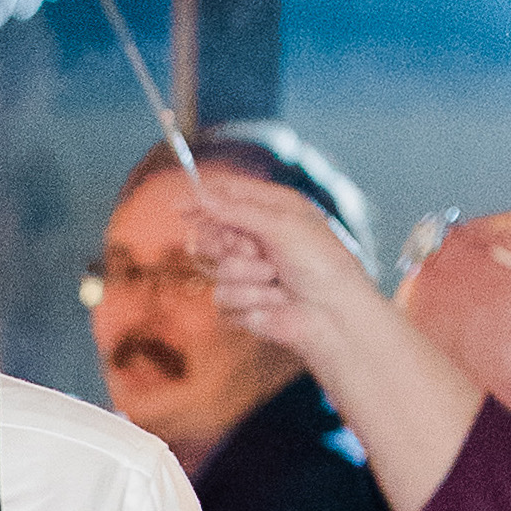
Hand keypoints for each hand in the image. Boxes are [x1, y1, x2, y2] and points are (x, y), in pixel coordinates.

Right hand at [179, 164, 385, 360]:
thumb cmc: (322, 264)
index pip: (226, 196)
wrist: (332, 315)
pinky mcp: (242, 303)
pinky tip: (274, 301)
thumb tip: (202, 195)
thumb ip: (238, 210)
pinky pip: (222, 298)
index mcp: (271, 210)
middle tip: (251, 249)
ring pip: (216, 269)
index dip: (201, 199)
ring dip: (247, 275)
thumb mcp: (282, 225)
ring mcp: (248, 273)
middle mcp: (256, 239)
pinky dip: (250, 299)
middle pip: (212, 232)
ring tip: (275, 279)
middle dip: (227, 243)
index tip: (178, 206)